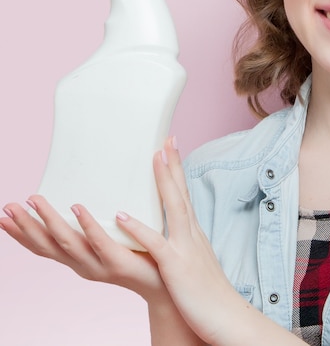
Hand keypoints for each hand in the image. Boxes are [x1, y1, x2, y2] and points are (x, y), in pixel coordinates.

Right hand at [1, 195, 162, 301]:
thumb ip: (100, 220)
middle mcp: (83, 263)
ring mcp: (99, 264)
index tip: (4, 215)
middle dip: (25, 226)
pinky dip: (87, 226)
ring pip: (67, 242)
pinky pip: (100, 242)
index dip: (22, 232)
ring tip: (35, 200)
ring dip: (49, 221)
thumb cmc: (141, 255)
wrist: (168, 284)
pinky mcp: (119, 262)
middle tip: (7, 207)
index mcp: (79, 258)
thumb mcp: (112, 237)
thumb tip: (88, 190)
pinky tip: (77, 209)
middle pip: (47, 245)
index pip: (44, 246)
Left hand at [109, 137, 255, 344]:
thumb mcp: (197, 263)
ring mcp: (186, 249)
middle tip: (165, 138)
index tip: (171, 145)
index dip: (178, 169)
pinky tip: (123, 215)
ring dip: (163, 182)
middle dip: (173, 164)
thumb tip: (174, 236)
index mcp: (194, 234)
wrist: (229, 320)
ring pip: (174, 208)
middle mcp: (192, 235)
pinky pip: (156, 244)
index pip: (185, 194)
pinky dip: (139, 227)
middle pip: (181, 193)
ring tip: (153, 157)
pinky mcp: (177, 267)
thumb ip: (185, 247)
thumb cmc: (211, 296)